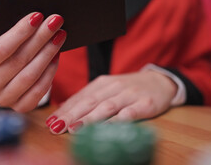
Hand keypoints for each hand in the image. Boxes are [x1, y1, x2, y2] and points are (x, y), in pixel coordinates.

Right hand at [0, 12, 65, 111]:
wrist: (5, 81)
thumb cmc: (7, 55)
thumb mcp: (4, 44)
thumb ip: (17, 35)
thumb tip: (39, 19)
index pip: (1, 48)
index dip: (20, 32)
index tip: (37, 16)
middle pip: (18, 60)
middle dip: (40, 38)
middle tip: (55, 21)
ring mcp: (4, 99)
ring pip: (30, 75)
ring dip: (47, 53)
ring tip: (59, 36)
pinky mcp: (20, 107)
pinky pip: (39, 90)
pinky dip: (50, 71)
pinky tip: (57, 56)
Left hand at [45, 70, 177, 133]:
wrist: (160, 81)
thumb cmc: (129, 88)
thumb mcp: (107, 89)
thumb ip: (88, 98)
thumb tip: (63, 111)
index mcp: (102, 83)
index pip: (80, 97)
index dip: (65, 109)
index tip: (50, 121)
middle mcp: (114, 87)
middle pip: (89, 102)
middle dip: (71, 115)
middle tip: (56, 127)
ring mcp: (130, 95)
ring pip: (106, 107)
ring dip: (89, 118)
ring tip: (75, 128)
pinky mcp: (145, 104)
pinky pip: (129, 113)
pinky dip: (116, 121)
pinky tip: (106, 128)